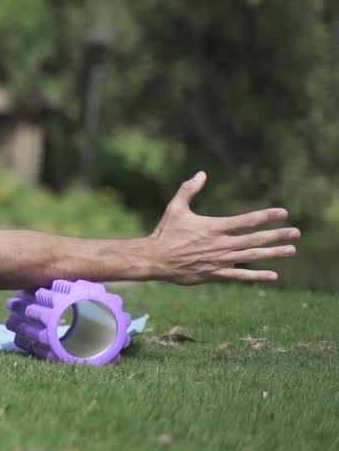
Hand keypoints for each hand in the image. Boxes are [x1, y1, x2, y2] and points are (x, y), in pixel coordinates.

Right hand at [149, 171, 298, 284]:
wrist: (155, 258)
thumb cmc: (165, 232)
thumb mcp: (175, 208)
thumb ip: (189, 190)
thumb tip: (201, 174)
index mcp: (213, 227)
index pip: (245, 220)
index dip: (265, 216)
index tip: (283, 212)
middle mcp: (220, 244)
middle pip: (254, 239)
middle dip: (277, 235)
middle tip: (296, 233)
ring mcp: (219, 260)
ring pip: (252, 257)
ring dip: (273, 254)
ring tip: (291, 251)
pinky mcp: (215, 274)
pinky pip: (240, 276)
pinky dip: (257, 276)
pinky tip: (273, 276)